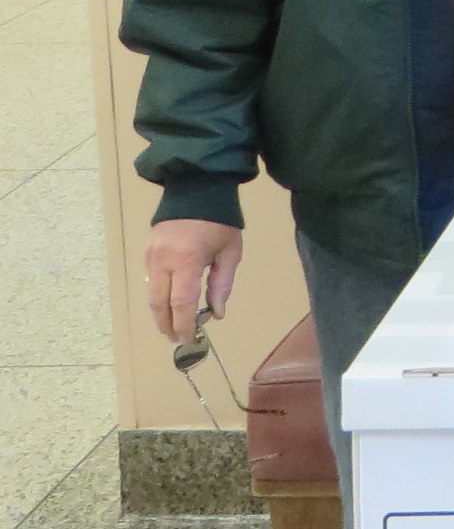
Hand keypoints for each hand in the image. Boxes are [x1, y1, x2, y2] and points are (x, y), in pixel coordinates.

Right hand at [145, 219, 243, 343]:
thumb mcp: (230, 251)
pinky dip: (158, 296)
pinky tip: (169, 304)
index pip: (181, 302)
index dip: (184, 323)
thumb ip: (222, 284)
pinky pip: (151, 280)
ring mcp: (152, 256)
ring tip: (171, 326)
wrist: (196, 189)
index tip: (190, 338)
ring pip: (151, 294)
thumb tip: (217, 314)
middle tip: (177, 339)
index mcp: (188, 260)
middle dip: (167, 324)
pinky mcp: (147, 252)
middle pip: (159, 302)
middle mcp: (164, 260)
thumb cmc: (220, 222)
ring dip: (159, 313)